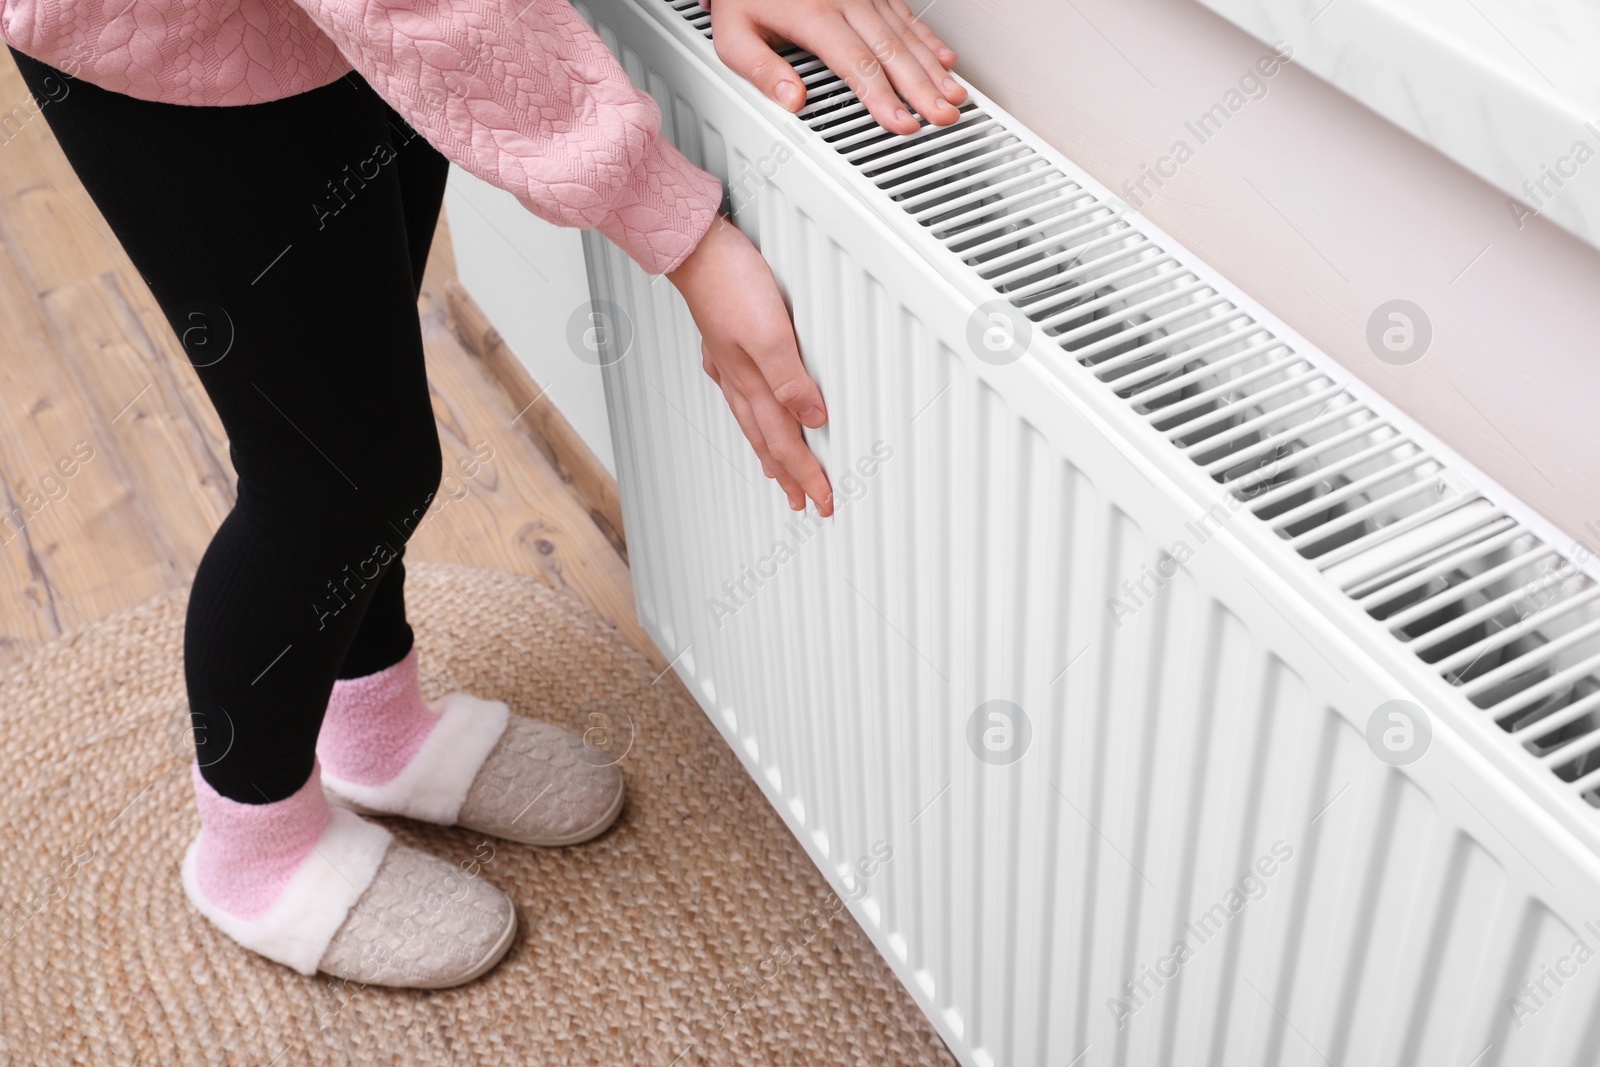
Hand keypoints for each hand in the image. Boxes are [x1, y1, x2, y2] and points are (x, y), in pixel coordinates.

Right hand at [668, 215, 833, 515]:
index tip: (822, 501)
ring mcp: (729, 362)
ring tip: (777, 474)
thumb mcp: (769, 334)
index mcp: (751, 384)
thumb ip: (792, 379)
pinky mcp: (725, 341)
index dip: (806, 475)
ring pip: (752, 421)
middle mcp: (738, 379)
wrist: (694, 246)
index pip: (785, 443)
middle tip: (802, 502)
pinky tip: (748, 409)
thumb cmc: (728, 282)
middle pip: (768, 441)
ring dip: (768, 452)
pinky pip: (741, 394)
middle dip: (788, 475)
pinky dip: (751, 415)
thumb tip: (813, 419)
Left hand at [709, 0, 966, 136]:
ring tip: (955, 97)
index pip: (856, 64)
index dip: (882, 98)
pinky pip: (905, 15)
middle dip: (922, 88)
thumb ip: (761, 68)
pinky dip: (928, 40)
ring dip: (933, 68)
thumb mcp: (734, 33)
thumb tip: (791, 101)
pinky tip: (945, 60)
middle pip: (891, 51)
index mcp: (812, 14)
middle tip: (943, 117)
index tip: (902, 123)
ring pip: (905, 34)